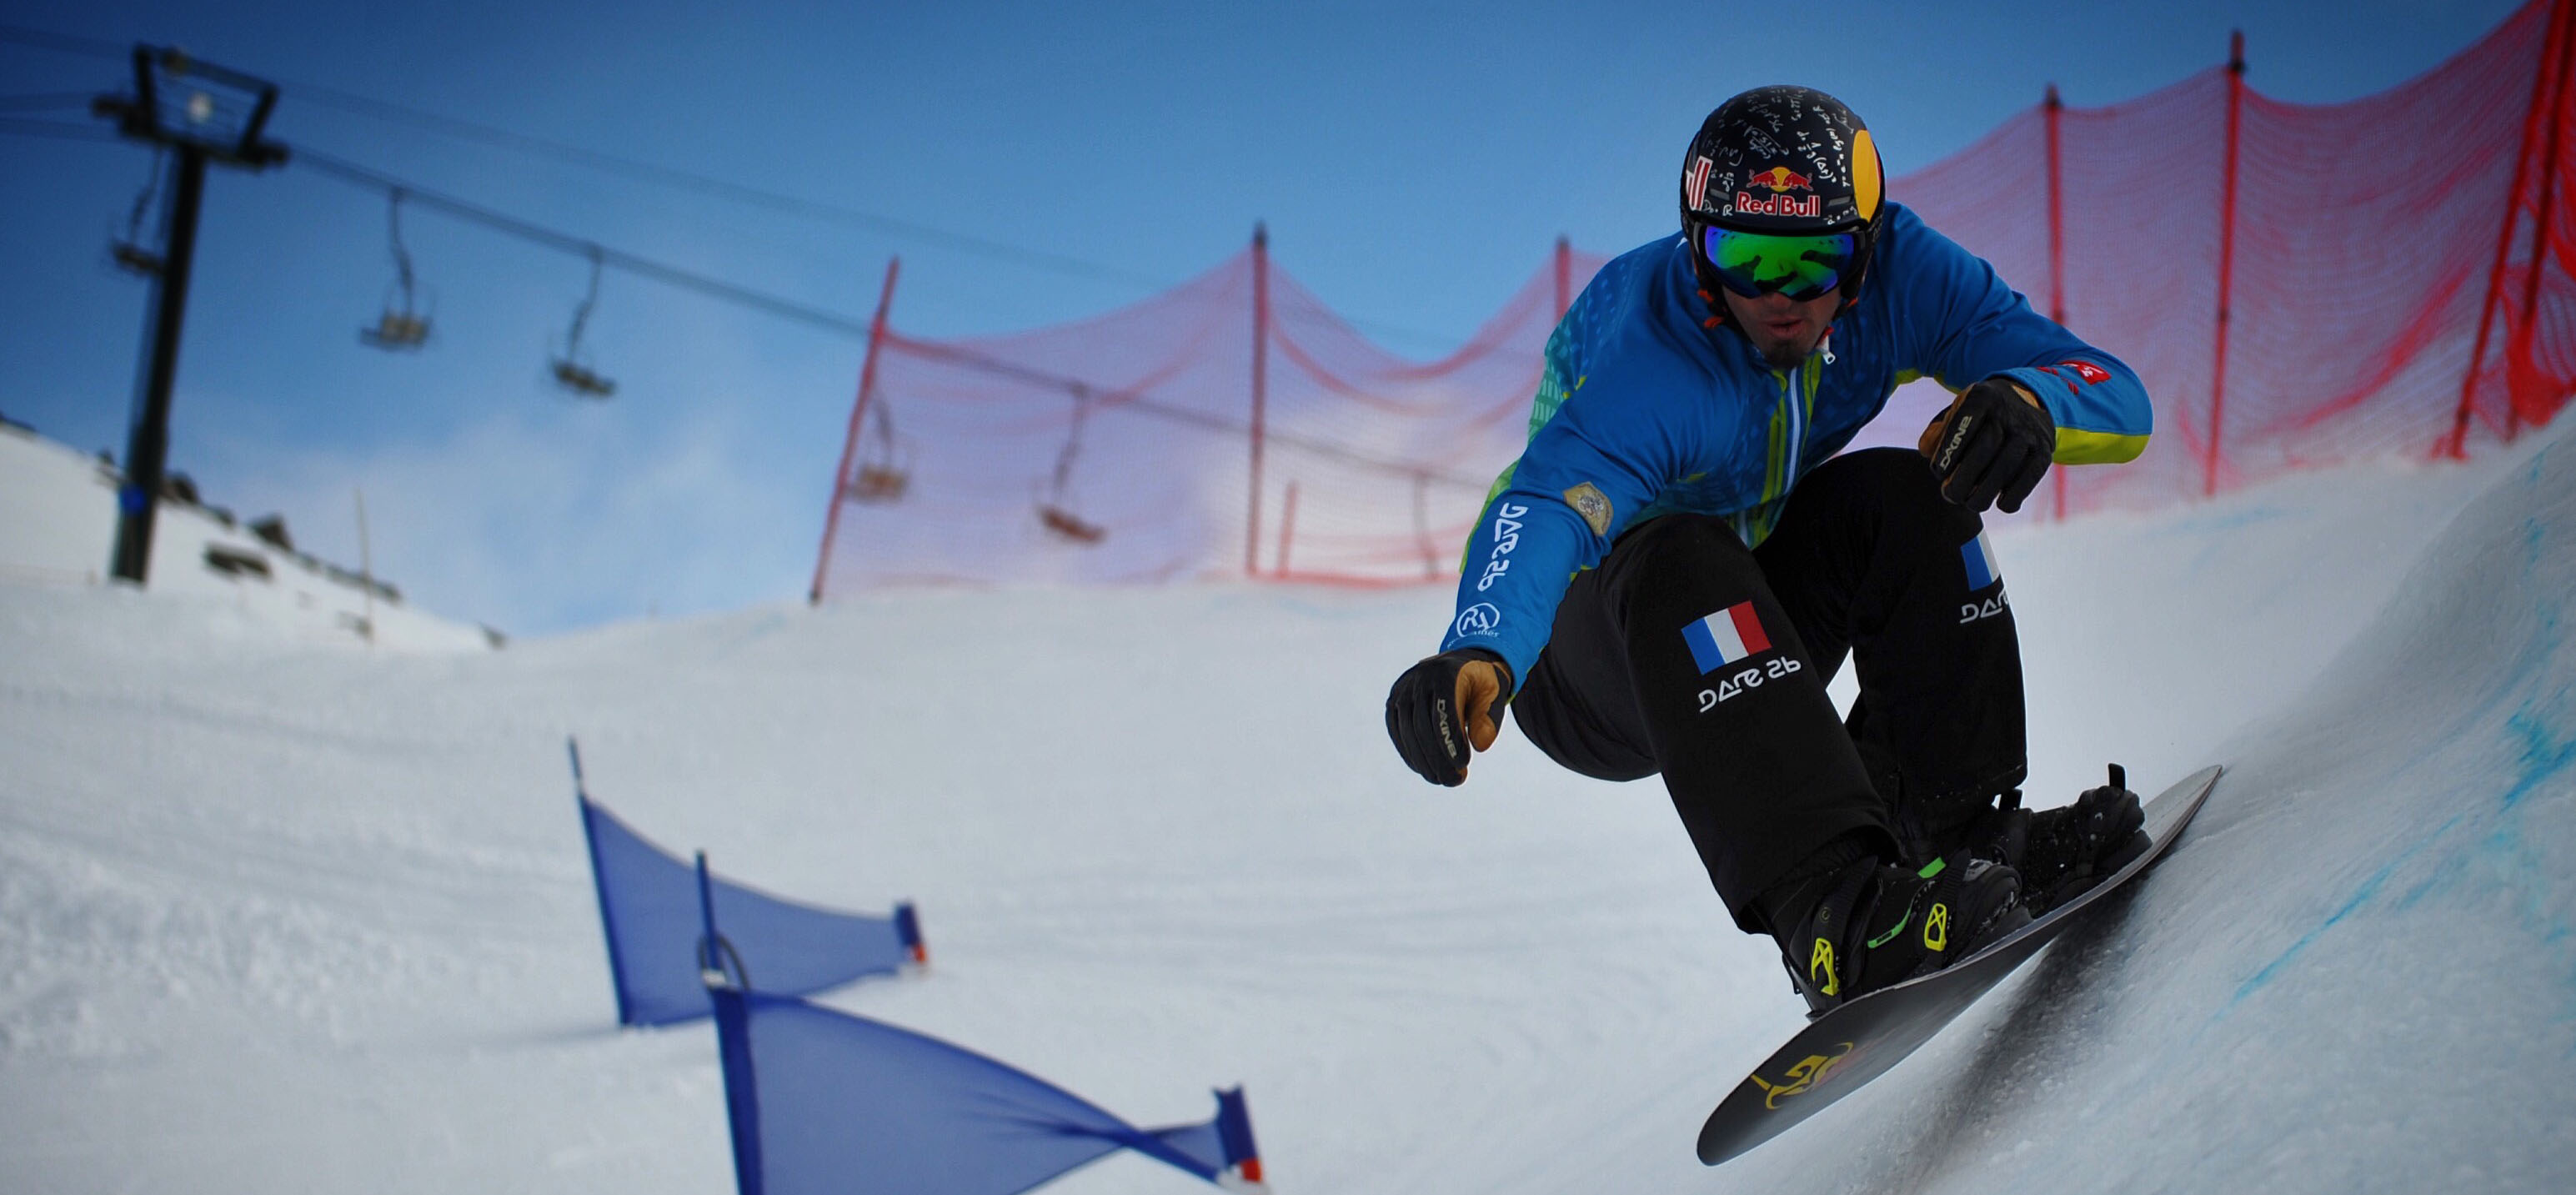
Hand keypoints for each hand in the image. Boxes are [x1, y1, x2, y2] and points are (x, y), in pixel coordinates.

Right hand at [1385, 649, 1512, 785]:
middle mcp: (1419, 679)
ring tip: (1442, 779)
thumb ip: (1489, 718)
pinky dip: (1410, 754)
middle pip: (1423, 725)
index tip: (1464, 764)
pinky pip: (1398, 732)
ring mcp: (1403, 691)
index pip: (1444, 710)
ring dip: (1423, 762)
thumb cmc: (1480, 683)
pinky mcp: (1393, 703)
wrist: (1458, 665)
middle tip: (1454, 780)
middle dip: (1438, 758)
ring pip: (1407, 732)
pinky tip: (1425, 770)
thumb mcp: (1494, 694)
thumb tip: (1480, 745)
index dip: (1451, 740)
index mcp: (1446, 672)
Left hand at [1919, 378, 2054, 512]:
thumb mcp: (1958, 411)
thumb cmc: (1981, 415)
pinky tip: (1999, 504)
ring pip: (2006, 467)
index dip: (1948, 453)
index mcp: (1982, 398)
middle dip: (1964, 479)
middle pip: (1985, 449)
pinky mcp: (2045, 451)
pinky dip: (2012, 497)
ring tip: (1970, 503)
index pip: (1963, 426)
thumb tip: (1927, 452)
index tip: (1938, 472)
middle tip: (1950, 495)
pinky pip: (2028, 479)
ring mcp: (2029, 432)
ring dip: (1984, 493)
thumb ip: (1938, 431)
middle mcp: (2008, 413)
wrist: (2027, 402)